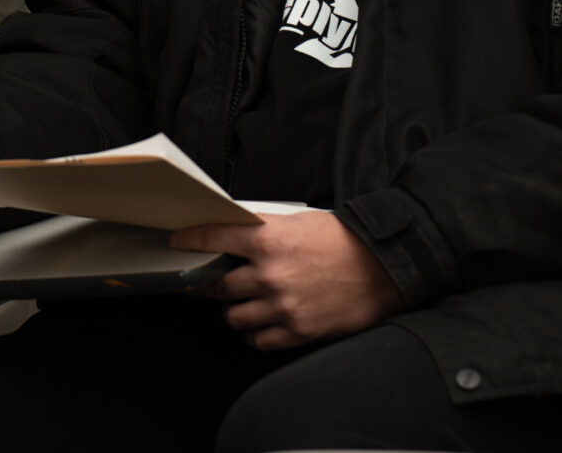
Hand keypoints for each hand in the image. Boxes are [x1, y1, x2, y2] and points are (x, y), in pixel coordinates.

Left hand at [173, 211, 403, 350]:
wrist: (384, 266)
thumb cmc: (344, 240)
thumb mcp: (300, 222)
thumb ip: (265, 230)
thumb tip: (235, 235)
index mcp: (270, 239)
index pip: (214, 238)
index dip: (190, 241)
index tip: (177, 243)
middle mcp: (270, 274)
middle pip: (219, 285)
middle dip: (212, 283)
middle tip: (213, 282)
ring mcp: (282, 306)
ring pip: (234, 317)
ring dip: (237, 310)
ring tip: (249, 302)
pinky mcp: (297, 331)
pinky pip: (259, 340)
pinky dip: (257, 332)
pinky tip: (266, 321)